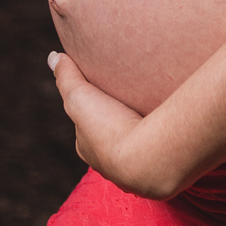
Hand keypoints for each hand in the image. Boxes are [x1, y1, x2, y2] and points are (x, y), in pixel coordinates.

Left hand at [48, 52, 175, 199]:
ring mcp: (136, 168)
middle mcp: (110, 164)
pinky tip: (172, 122)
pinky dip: (163, 135)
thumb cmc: (109, 128)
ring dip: (144, 128)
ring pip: (137, 143)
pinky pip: (160, 147)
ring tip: (156, 105)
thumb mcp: (80, 96)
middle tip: (131, 96)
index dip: (92, 107)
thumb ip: (67, 76)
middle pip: (112, 136)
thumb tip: (53, 56)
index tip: (102, 91)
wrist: (146, 158)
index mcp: (89, 148)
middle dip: (118, 119)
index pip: (87, 126)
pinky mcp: (162, 166)